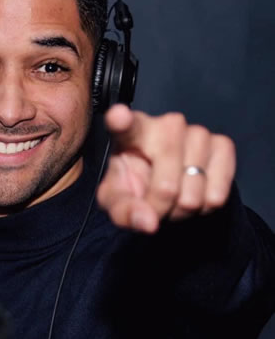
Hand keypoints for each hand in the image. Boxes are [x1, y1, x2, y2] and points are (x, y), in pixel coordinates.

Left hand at [96, 104, 235, 232]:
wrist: (165, 183)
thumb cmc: (134, 184)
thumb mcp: (117, 200)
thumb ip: (123, 210)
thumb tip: (148, 222)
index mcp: (130, 132)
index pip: (123, 123)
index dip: (121, 120)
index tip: (118, 117)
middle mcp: (165, 125)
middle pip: (166, 186)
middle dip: (161, 208)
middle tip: (154, 205)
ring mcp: (196, 132)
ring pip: (193, 194)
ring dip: (183, 209)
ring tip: (172, 198)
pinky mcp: (222, 144)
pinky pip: (217, 193)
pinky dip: (206, 206)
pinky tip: (195, 193)